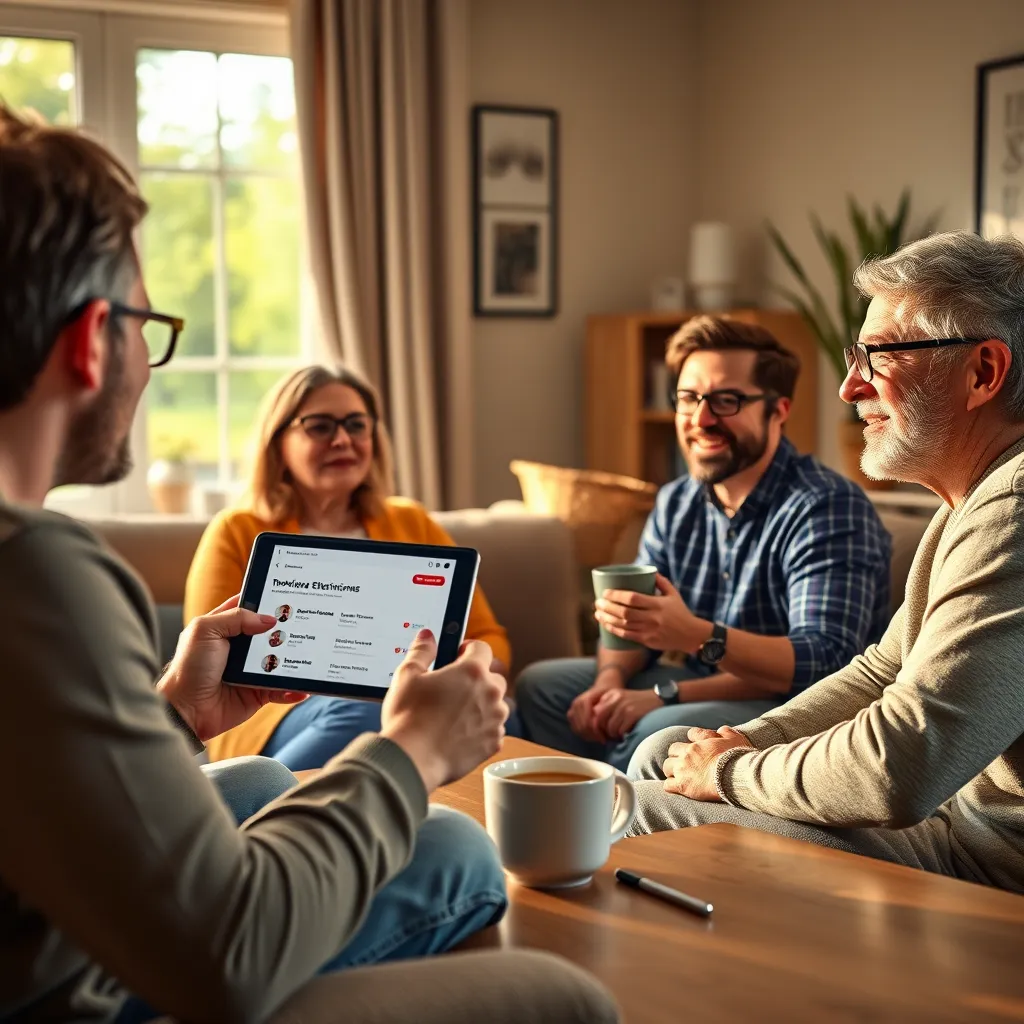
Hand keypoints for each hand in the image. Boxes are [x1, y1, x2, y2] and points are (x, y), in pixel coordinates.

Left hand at [157, 595, 306, 741]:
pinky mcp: (258, 692)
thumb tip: (268, 620)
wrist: (186, 709)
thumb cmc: (188, 668)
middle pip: (271, 632)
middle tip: (308, 621)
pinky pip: (281, 688)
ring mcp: (251, 669)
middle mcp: (240, 647)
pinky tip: (303, 687)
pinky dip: (293, 688)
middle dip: (288, 628)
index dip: (267, 600)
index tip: (289, 593)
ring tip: (312, 653)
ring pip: (281, 660)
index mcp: (225, 626)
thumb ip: (235, 618)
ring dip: (296, 658)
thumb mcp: (205, 631)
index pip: (250, 607)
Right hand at [381, 629, 507, 791]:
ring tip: (455, 714)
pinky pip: (493, 729)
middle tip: (454, 689)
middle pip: (493, 677)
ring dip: (481, 705)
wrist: (412, 759)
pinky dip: (481, 729)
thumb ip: (421, 651)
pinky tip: (460, 733)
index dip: (469, 650)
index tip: (458, 656)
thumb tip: (427, 636)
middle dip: (477, 679)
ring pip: (496, 705)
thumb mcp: (407, 675)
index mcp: (472, 671)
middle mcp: (490, 692)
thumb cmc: (408, 717)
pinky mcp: (493, 743)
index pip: (482, 648)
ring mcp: (495, 719)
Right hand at [567, 679, 619, 741]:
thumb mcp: (611, 699)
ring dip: (588, 736)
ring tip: (600, 738)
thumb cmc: (610, 692)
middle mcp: (576, 704)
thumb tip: (603, 725)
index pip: (587, 722)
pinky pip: (575, 729)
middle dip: (592, 736)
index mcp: (585, 700)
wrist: (604, 685)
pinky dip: (584, 734)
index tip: (605, 738)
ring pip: (578, 729)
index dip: (595, 732)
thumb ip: (606, 710)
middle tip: (603, 739)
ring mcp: (572, 709)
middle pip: (582, 727)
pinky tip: (594, 735)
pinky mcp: (571, 714)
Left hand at [592, 688, 661, 739]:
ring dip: (614, 735)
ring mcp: (624, 705)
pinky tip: (628, 734)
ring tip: (620, 735)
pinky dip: (623, 735)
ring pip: (610, 727)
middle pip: (600, 720)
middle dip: (603, 731)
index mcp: (611, 694)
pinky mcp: (633, 713)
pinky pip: (620, 730)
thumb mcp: (621, 700)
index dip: (596, 725)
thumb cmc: (639, 704)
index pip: (595, 712)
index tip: (602, 733)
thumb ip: (608, 708)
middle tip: (610, 737)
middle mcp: (616, 698)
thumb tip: (594, 725)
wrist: (660, 698)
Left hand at [595, 574, 706, 651]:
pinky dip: (614, 630)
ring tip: (597, 614)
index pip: (633, 598)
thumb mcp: (673, 594)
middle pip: (624, 612)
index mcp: (658, 604)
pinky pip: (627, 636)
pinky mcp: (648, 641)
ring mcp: (650, 631)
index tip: (605, 592)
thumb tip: (649, 571)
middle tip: (597, 602)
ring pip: (623, 625)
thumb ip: (661, 582)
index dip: (616, 595)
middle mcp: (653, 618)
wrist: (691, 635)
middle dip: (607, 607)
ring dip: (607, 619)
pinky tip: (606, 625)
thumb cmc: (681, 612)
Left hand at [661, 726, 753, 800]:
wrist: (734, 776)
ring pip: (667, 766)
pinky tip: (676, 787)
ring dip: (672, 770)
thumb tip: (721, 730)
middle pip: (673, 750)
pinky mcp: (682, 785)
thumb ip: (726, 732)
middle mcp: (687, 754)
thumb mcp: (735, 738)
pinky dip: (671, 786)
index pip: (691, 734)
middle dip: (678, 755)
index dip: (694, 740)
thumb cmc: (736, 758)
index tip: (698, 746)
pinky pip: (668, 785)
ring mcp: (683, 769)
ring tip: (679, 775)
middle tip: (685, 762)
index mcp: (699, 743)